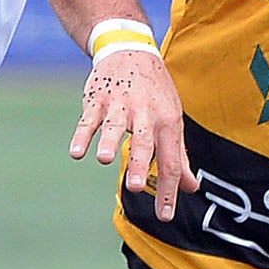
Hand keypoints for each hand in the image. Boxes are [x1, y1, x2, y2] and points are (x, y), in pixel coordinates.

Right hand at [70, 45, 195, 221]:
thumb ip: (178, 155)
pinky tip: (77, 152)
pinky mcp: (98, 98)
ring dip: (109, 143)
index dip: (168, 190)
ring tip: (104, 161)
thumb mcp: (172, 119)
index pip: (170, 160)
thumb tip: (190, 187)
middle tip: (136, 188)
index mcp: (168, 122)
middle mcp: (146, 113)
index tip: (164, 216)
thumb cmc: (156, 93)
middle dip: (140, 165)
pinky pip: (89, 119)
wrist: (131, 51)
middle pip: (144, 142)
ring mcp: (121, 104)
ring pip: (115, 126)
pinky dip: (83, 135)